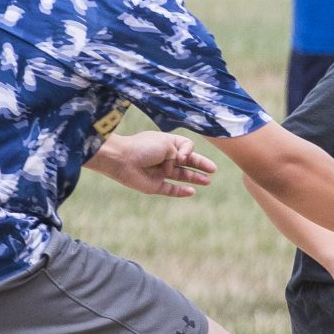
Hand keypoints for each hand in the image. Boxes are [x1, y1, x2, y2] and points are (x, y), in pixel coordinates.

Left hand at [100, 132, 215, 197]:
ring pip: (181, 176)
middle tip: (213, 170)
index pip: (186, 146)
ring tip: (208, 181)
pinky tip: (192, 191)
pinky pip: (171, 190)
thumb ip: (182, 150)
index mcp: (166, 144)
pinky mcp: (155, 186)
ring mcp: (160, 172)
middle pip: (186, 162)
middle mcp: (164, 158)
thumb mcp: (167, 142)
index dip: (189, 151)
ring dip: (194, 178)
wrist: (120, 159)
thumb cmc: (143, 147)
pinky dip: (181, 191)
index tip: (182, 155)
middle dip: (200, 166)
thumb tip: (184, 162)